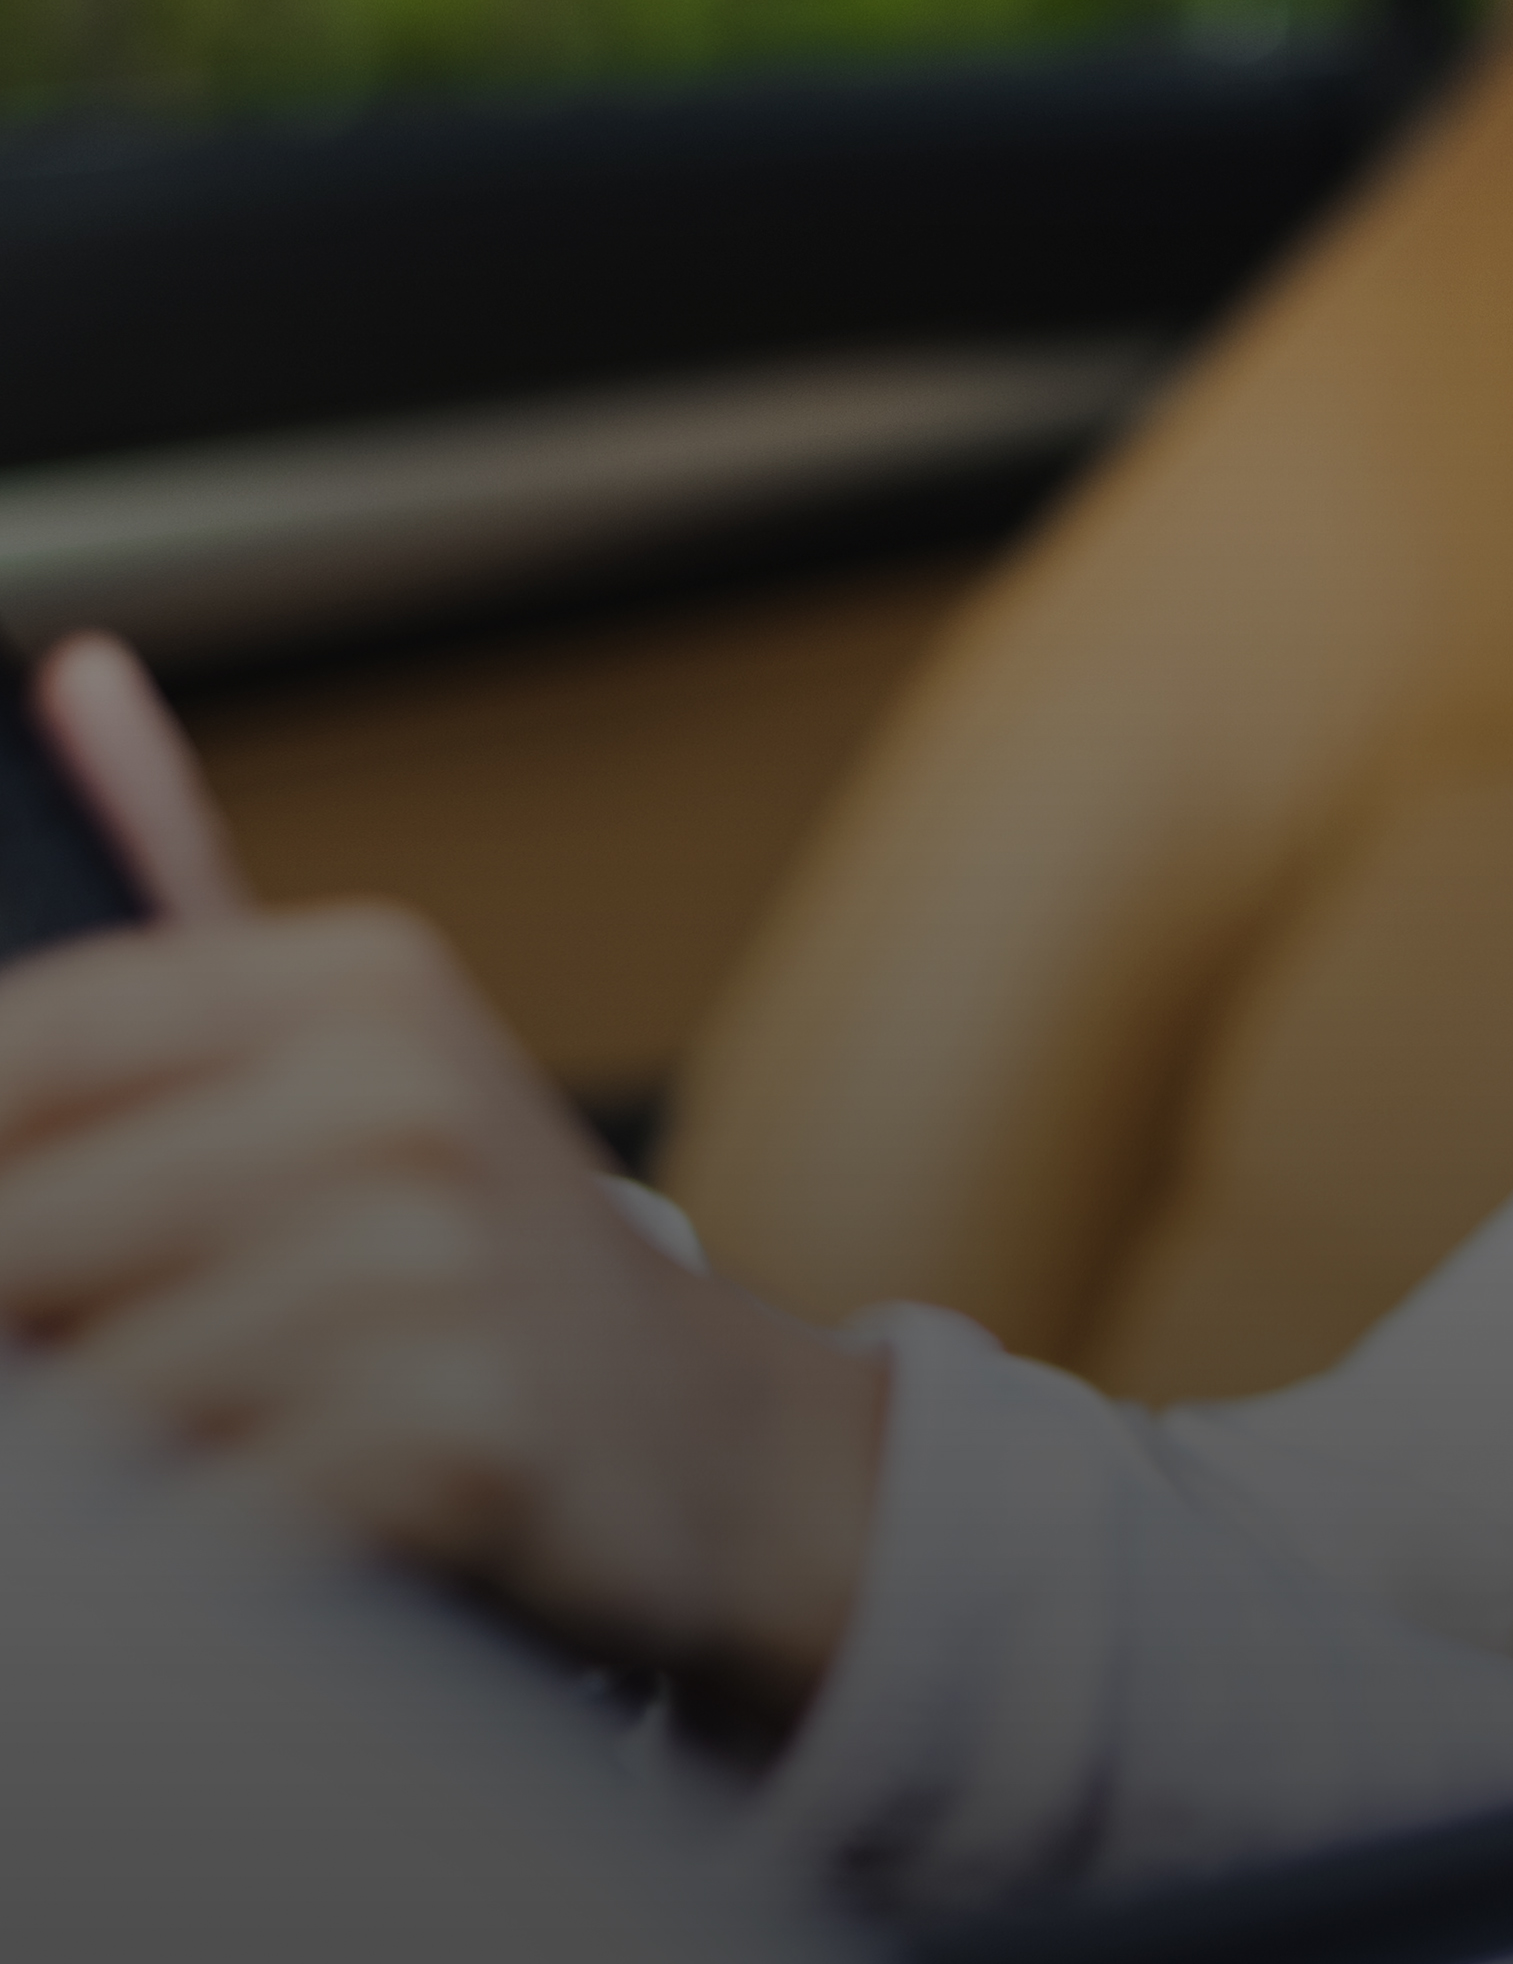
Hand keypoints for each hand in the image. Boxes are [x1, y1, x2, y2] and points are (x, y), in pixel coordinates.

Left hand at [0, 637, 884, 1726]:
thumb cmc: (474, 1251)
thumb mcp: (348, 1048)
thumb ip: (183, 877)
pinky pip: (186, 1537)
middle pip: (10, 1246)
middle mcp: (398, 1096)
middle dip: (26, 1342)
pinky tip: (284, 1522)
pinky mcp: (454, 1440)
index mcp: (358, 981)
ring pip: (82, 1412)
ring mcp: (434, 1267)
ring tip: (217, 1446)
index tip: (28, 1259)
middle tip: (118, 1357)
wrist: (711, 1448)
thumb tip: (74, 677)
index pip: (19, 1049)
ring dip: (110, 1475)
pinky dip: (194, 1566)